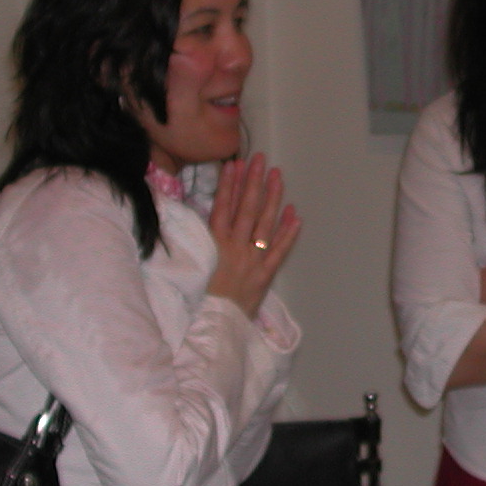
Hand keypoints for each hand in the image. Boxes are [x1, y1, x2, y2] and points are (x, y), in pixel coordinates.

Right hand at [205, 154, 300, 316]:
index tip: (234, 164)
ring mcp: (252, 260)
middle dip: (254, 182)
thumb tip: (196, 217)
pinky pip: (279, 250)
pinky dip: (288, 232)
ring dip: (272, 197)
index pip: (223, 206)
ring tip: (278, 176)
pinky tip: (295, 214)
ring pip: (265, 223)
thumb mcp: (190, 264)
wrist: (210, 326)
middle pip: (247, 208)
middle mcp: (234, 248)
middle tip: (261, 159)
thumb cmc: (196, 297)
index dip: (229, 184)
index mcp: (213, 244)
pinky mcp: (264, 275)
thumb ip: (195, 240)